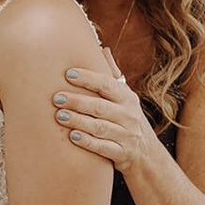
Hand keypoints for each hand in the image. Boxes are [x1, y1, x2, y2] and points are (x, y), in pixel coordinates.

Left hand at [53, 47, 153, 172]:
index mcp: (127, 98)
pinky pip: (104, 147)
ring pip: (100, 127)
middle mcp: (128, 115)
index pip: (107, 84)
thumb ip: (113, 76)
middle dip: (77, 101)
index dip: (88, 78)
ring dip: (79, 121)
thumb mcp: (126, 98)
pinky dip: (88, 142)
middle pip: (100, 106)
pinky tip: (73, 137)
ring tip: (59, 116)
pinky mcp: (123, 154)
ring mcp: (127, 135)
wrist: (148, 155)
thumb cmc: (128, 120)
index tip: (68, 74)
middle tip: (56, 98)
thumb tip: (103, 49)